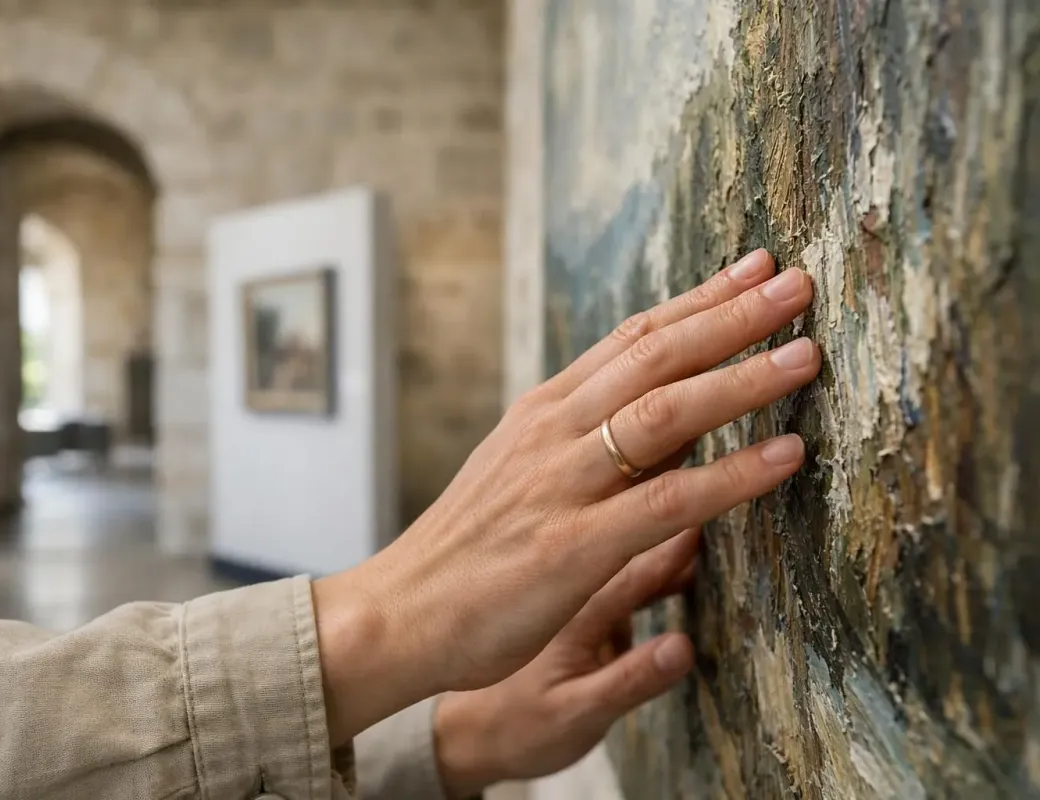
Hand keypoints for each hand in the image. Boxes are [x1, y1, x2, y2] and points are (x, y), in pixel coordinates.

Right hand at [314, 250, 818, 743]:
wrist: (398, 614)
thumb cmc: (465, 550)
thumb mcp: (519, 473)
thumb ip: (579, 439)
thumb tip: (647, 413)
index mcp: (543, 413)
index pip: (631, 339)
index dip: (698, 302)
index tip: (754, 271)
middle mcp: (553, 433)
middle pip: (653, 357)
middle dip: (730, 316)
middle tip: (797, 285)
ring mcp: (560, 485)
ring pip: (664, 414)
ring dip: (740, 379)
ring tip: (806, 354)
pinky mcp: (570, 547)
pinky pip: (666, 502)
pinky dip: (732, 475)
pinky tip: (785, 456)